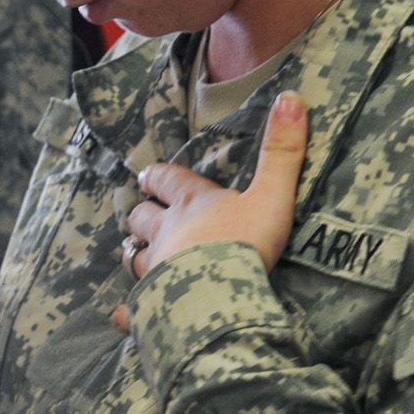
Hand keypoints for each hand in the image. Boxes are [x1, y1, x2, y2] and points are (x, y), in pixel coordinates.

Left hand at [115, 92, 307, 326]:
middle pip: (142, 219)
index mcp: (192, 205)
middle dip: (141, 215)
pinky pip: (133, 309)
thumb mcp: (272, 195)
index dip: (158, 178)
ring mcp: (155, 271)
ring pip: (135, 258)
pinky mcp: (150, 306)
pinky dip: (127, 311)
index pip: (169, 182)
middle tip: (140, 214)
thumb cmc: (245, 244)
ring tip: (136, 256)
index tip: (148, 176)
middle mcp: (166, 234)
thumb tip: (291, 97)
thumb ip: (282, 153)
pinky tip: (121, 315)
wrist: (220, 296)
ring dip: (136, 255)